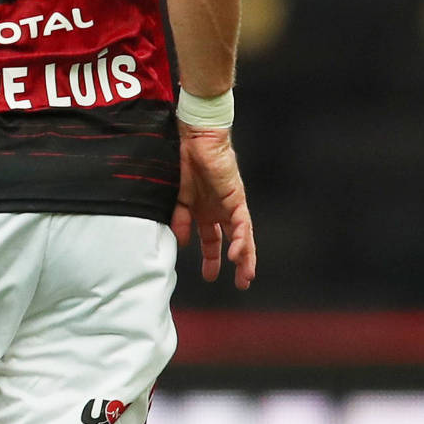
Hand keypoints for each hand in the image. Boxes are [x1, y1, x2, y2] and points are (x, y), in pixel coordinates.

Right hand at [172, 126, 254, 287]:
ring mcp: (231, 206)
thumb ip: (180, 220)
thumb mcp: (178, 198)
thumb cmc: (185, 162)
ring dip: (245, 258)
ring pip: (243, 237)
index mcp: (205, 210)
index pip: (212, 238)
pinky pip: (242, 225)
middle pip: (232, 241)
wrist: (195, 140)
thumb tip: (181, 242)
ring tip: (245, 276)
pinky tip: (237, 254)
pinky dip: (241, 241)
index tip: (210, 275)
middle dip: (235, 263)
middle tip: (239, 283)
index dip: (211, 257)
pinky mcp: (237, 200)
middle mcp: (221, 210)